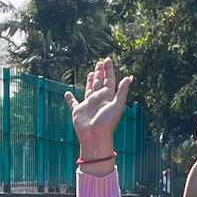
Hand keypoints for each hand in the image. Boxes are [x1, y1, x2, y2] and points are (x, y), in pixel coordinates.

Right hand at [68, 58, 130, 174]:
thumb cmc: (107, 122)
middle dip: (100, 73)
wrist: (95, 136)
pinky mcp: (78, 111)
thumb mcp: (117, 105)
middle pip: (99, 83)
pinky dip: (69, 99)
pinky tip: (67, 93)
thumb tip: (129, 77)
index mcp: (108, 97)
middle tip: (100, 63)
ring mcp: (88, 105)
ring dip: (89, 81)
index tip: (107, 60)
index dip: (109, 70)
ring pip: (89, 89)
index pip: (109, 81)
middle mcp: (98, 99)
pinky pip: (73, 103)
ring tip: (91, 73)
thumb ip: (122, 91)